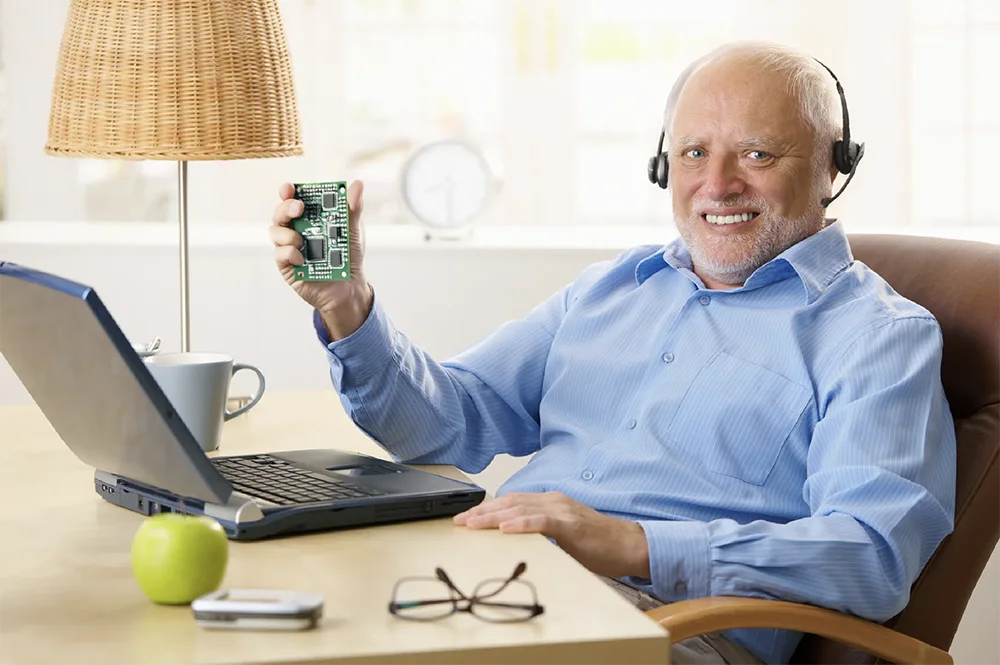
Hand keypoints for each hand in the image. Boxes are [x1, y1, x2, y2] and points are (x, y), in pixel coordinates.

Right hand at [269, 180, 372, 339]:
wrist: (350, 286)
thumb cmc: (349, 256)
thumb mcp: (353, 230)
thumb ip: (353, 208)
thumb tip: (357, 184)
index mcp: (309, 217)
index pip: (293, 199)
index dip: (288, 191)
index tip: (290, 188)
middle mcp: (296, 229)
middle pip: (280, 213)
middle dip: (285, 207)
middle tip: (299, 208)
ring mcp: (290, 247)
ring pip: (275, 232)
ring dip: (287, 233)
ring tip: (302, 240)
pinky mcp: (288, 266)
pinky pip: (279, 254)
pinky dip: (290, 253)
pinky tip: (302, 258)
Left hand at [454, 491, 649, 579]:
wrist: (628, 545)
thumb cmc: (598, 544)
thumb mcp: (562, 535)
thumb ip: (541, 533)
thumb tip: (514, 542)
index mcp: (550, 502)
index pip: (511, 502)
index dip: (487, 509)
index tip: (466, 519)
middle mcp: (553, 501)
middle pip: (510, 503)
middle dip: (482, 512)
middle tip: (459, 522)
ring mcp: (562, 510)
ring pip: (520, 509)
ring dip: (493, 517)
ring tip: (472, 524)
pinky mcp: (571, 524)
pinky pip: (541, 522)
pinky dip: (521, 524)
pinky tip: (505, 528)